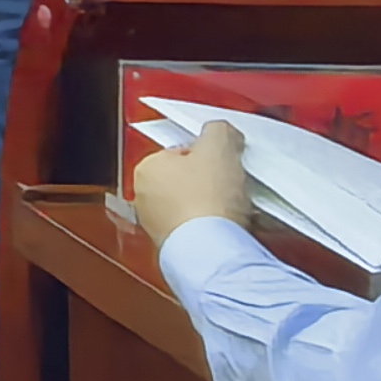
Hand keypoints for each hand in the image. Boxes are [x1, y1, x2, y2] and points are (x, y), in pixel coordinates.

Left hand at [130, 120, 258, 246]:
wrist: (212, 249)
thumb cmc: (208, 198)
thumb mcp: (219, 146)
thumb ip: (219, 131)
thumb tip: (222, 132)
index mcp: (147, 168)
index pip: (179, 152)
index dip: (207, 155)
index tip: (224, 162)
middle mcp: (144, 198)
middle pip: (186, 180)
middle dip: (211, 182)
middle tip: (233, 184)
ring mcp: (157, 227)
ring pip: (193, 207)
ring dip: (215, 207)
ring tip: (236, 209)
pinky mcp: (176, 250)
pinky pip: (200, 232)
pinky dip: (215, 229)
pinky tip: (232, 229)